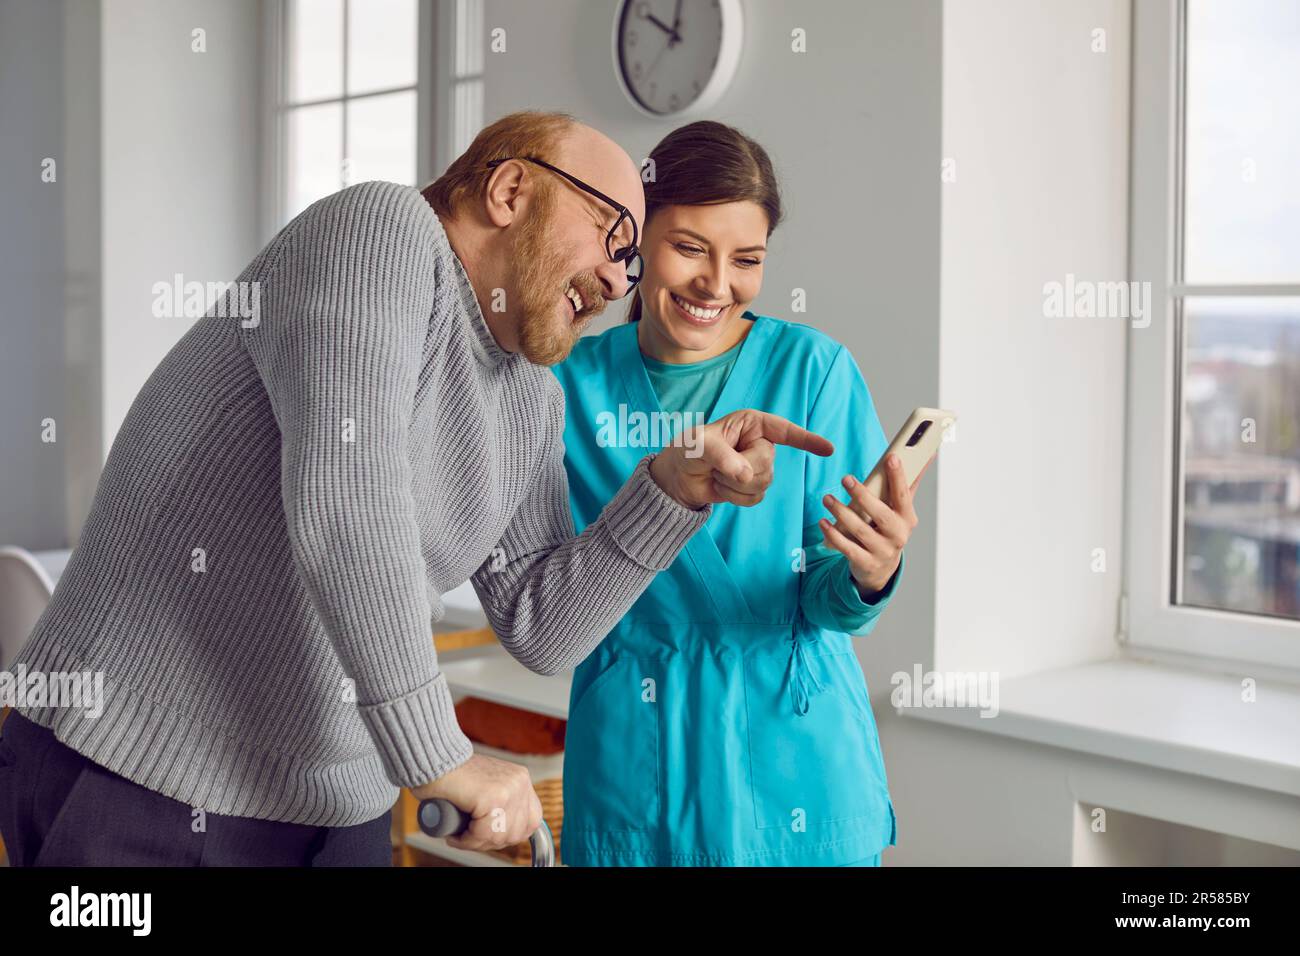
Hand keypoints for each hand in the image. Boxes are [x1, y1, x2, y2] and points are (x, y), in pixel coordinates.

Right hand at [410, 753, 543, 852]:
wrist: (432, 759)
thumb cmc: (453, 775)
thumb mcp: (487, 785)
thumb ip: (502, 802)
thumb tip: (509, 833)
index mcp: (521, 779)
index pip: (532, 821)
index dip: (509, 835)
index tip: (489, 836)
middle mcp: (520, 782)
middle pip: (516, 833)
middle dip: (490, 842)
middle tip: (469, 837)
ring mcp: (509, 789)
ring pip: (498, 836)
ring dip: (476, 842)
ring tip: (460, 835)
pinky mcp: (493, 797)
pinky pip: (483, 834)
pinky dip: (466, 840)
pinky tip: (454, 835)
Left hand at [649, 409, 833, 509]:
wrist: (679, 478)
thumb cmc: (688, 450)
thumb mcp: (698, 446)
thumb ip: (722, 457)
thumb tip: (745, 475)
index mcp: (751, 423)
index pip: (784, 431)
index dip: (806, 440)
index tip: (829, 449)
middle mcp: (760, 443)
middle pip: (768, 463)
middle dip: (741, 470)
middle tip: (717, 466)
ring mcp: (759, 466)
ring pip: (764, 483)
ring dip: (735, 485)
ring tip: (717, 475)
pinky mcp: (754, 486)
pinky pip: (755, 498)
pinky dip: (735, 498)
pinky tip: (722, 488)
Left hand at [818, 454, 929, 595]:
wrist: (882, 568)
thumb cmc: (890, 529)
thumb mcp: (901, 510)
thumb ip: (909, 483)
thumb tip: (928, 453)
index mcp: (907, 518)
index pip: (904, 495)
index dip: (899, 476)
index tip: (891, 457)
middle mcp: (897, 536)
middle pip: (880, 514)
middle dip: (863, 495)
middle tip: (846, 478)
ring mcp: (882, 551)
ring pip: (860, 530)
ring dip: (842, 512)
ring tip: (827, 498)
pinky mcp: (866, 563)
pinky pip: (847, 548)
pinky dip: (834, 535)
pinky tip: (823, 522)